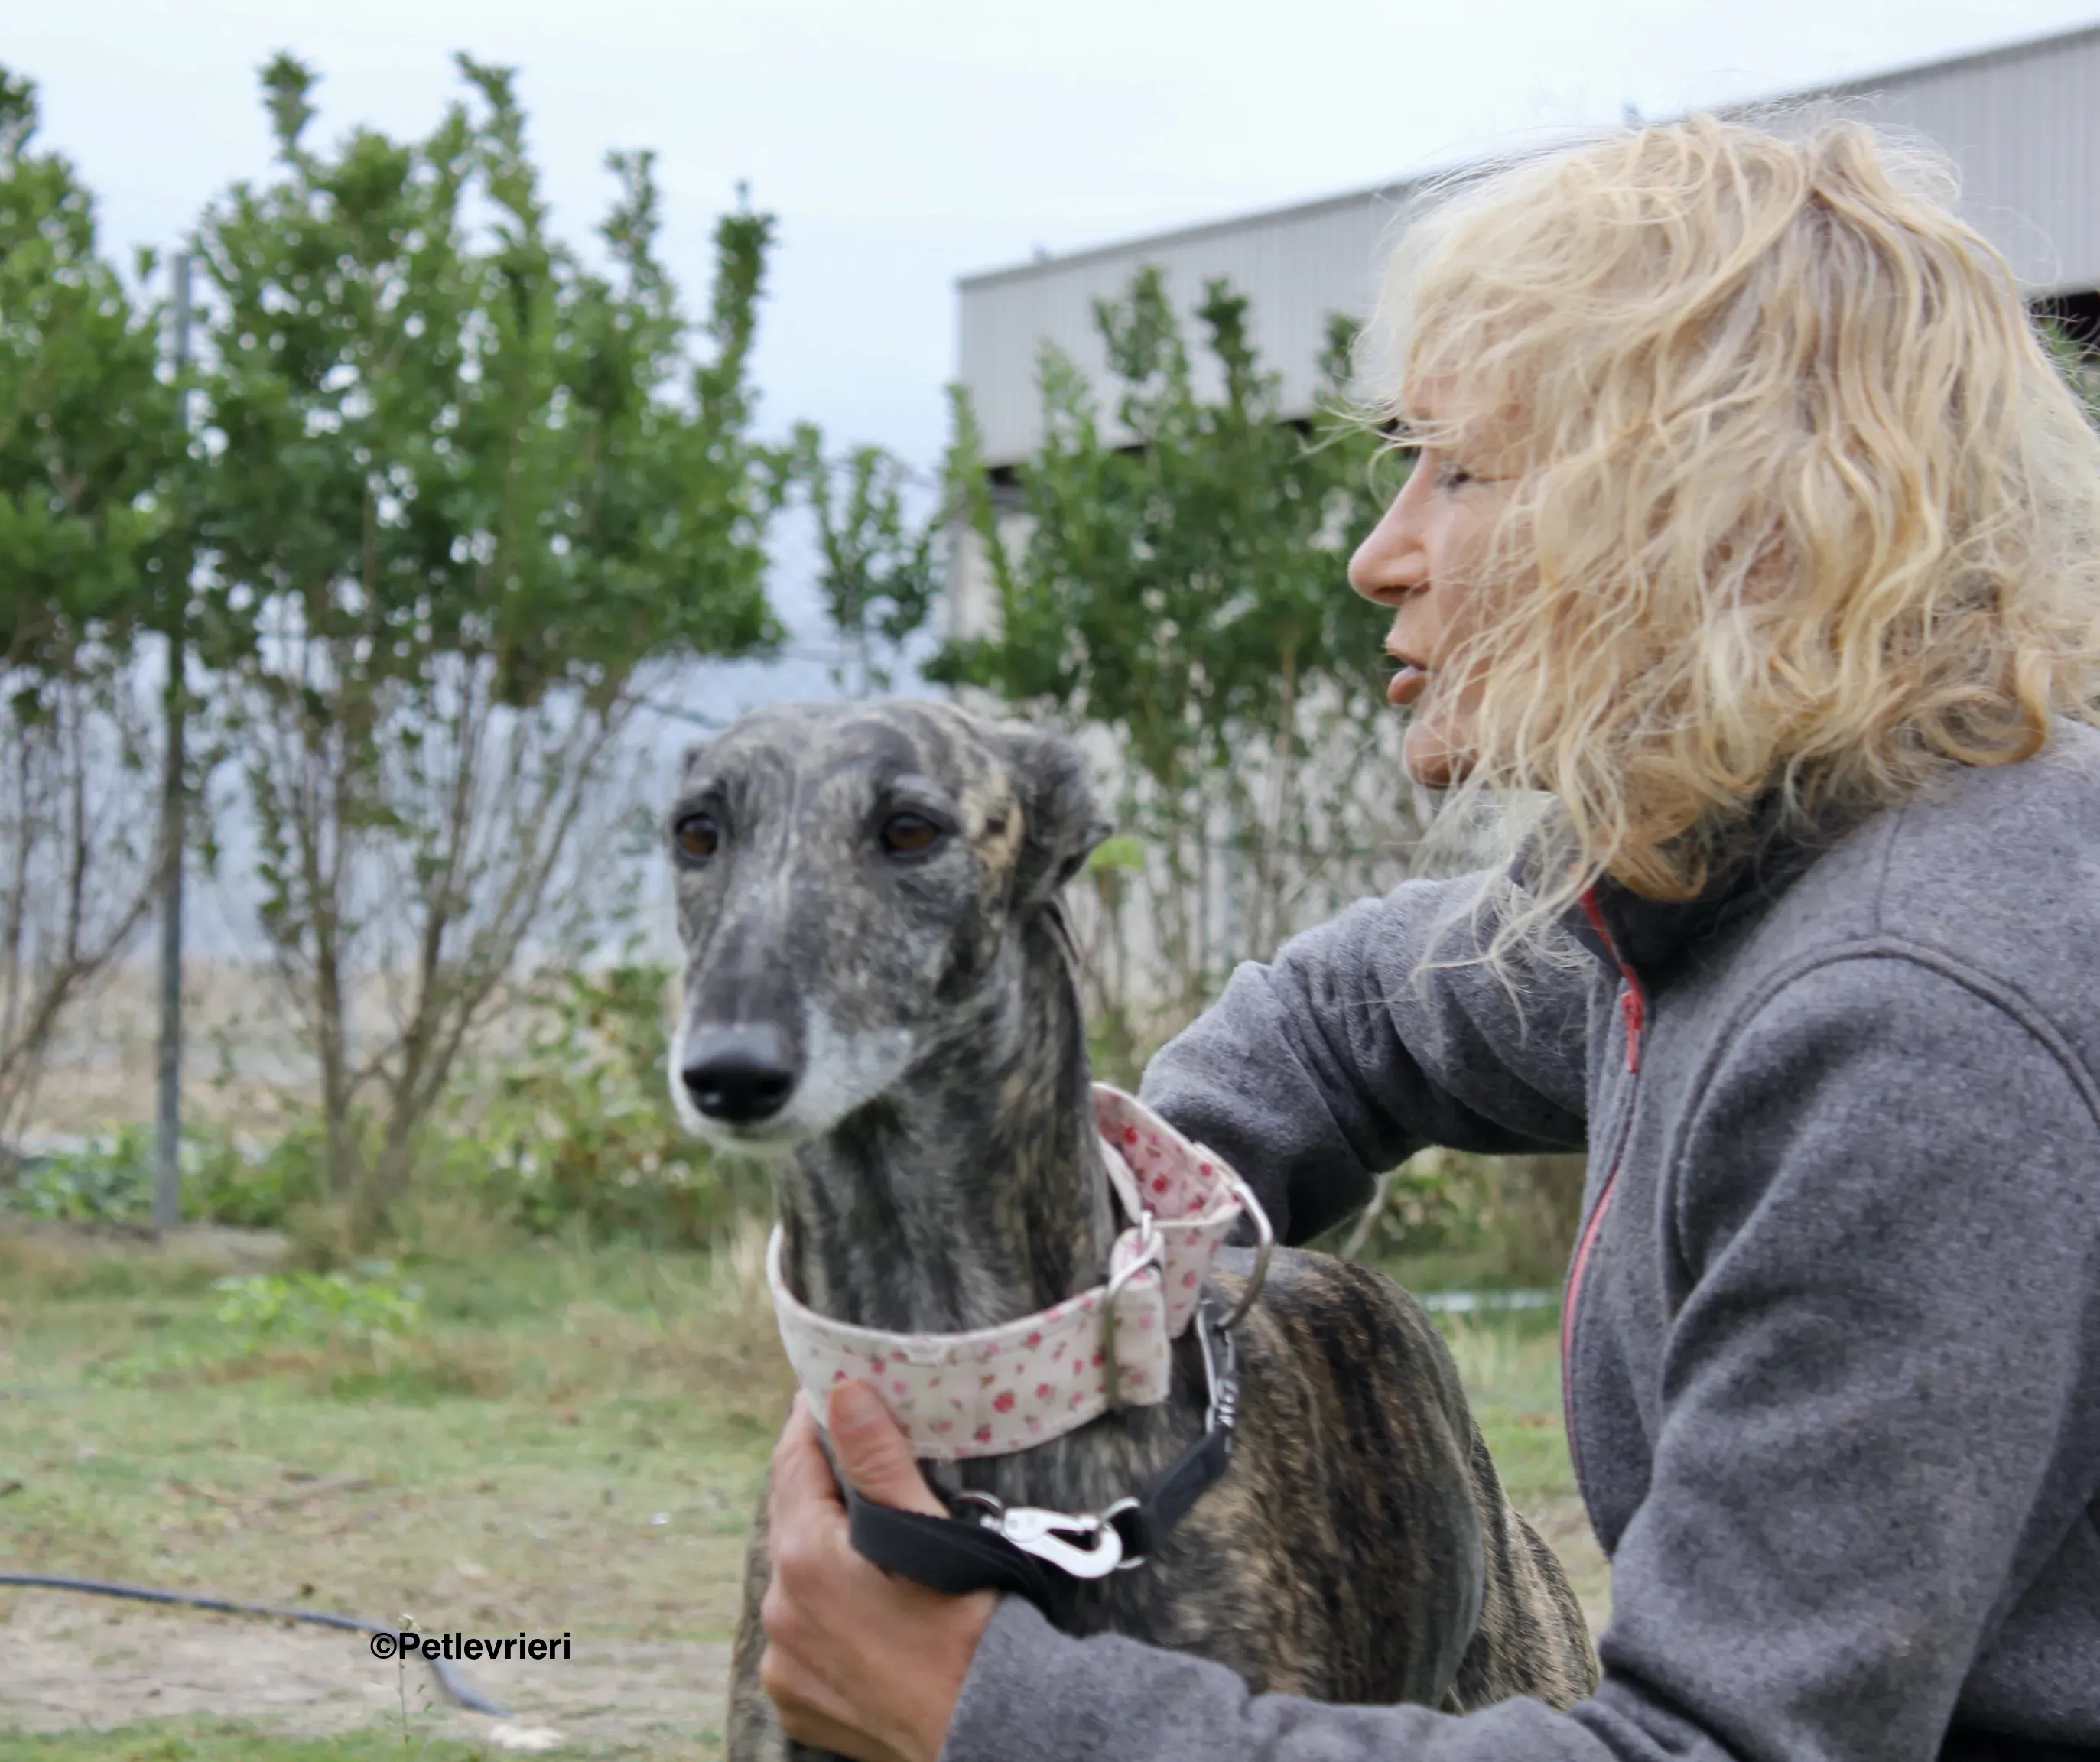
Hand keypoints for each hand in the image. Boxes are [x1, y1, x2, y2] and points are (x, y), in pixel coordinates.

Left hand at [761, 1383, 997, 1761]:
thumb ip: (879, 1461)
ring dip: (819, 1550)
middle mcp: (779, 1610)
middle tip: (855, 1454)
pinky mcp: (793, 1698)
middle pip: (790, 1519)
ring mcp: (782, 1660)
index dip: (809, 1421)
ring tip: (867, 1537)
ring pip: (792, 1577)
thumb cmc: (970, 1630)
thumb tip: (843, 1391)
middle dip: (819, 1483)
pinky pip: (796, 1633)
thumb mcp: (931, 1535)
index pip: (793, 1463)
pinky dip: (819, 1609)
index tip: (826, 1390)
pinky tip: (860, 1604)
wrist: (985, 1733)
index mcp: (806, 1559)